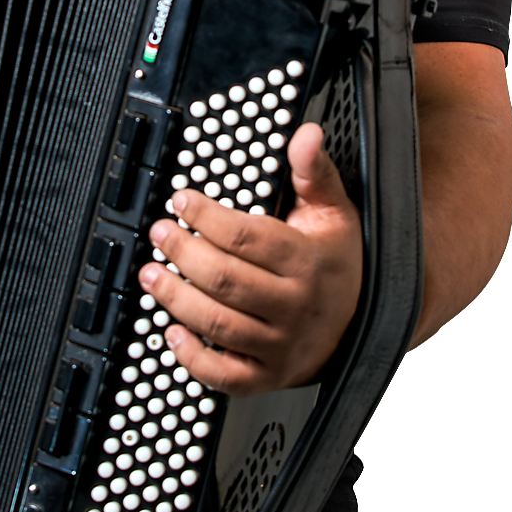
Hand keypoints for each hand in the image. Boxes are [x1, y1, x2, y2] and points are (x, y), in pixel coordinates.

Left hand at [139, 123, 362, 396]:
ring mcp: (281, 345)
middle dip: (183, 253)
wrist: (360, 325)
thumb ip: (314, 173)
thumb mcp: (333, 213)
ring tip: (151, 275)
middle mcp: (294, 306)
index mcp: (307, 262)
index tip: (181, 201)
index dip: (207, 217)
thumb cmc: (335, 263)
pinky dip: (193, 359)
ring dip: (176, 299)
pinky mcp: (267, 376)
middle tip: (159, 234)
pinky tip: (171, 332)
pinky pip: (225, 377)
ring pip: (218, 324)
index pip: (249, 238)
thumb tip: (306, 134)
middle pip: (226, 280)